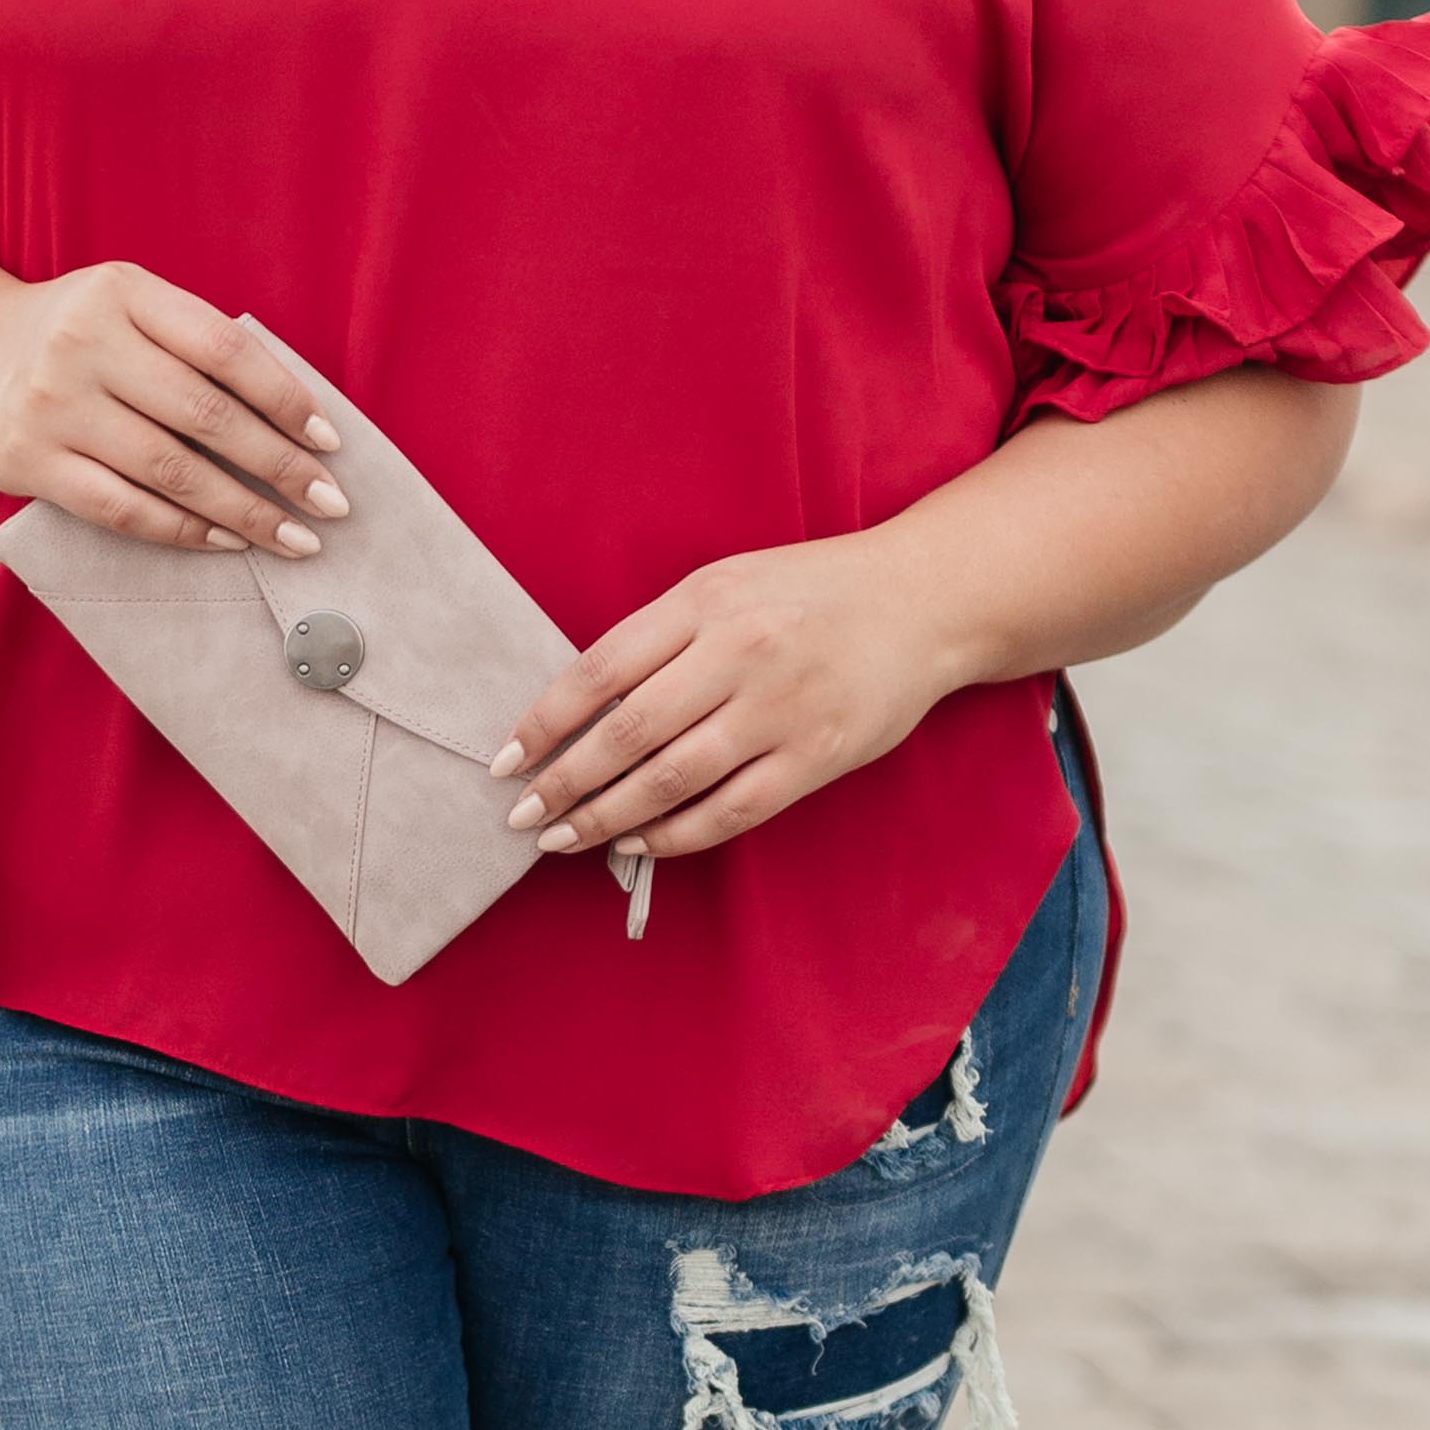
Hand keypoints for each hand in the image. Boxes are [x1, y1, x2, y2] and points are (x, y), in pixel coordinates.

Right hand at [0, 265, 347, 559]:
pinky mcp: (29, 461)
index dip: (285, 398)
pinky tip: (226, 543)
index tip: (329, 442)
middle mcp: (82, 342)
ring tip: (294, 538)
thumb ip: (196, 344)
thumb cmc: (81, 338)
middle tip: (330, 505)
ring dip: (243, 511)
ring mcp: (51, 404)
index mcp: (123, 292)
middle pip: (204, 415)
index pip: (223, 348)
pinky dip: (183, 531)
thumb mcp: (131, 309)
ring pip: (169, 470)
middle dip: (279, 466)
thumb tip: (299, 420)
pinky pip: (122, 508)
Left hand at [499, 536, 964, 860]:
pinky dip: (675, 835)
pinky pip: (730, 811)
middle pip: (627, 734)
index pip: (601, 670)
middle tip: (523, 816)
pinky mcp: (816, 758)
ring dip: (607, 819)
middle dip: (564, 784)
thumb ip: (661, 638)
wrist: (923, 602)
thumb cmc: (810, 592)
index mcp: (706, 602)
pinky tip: (637, 844)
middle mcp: (739, 653)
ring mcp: (779, 710)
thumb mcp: (727, 584)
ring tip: (564, 839)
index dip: (544, 723)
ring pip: (671, 781)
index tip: (506, 760)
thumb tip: (580, 712)